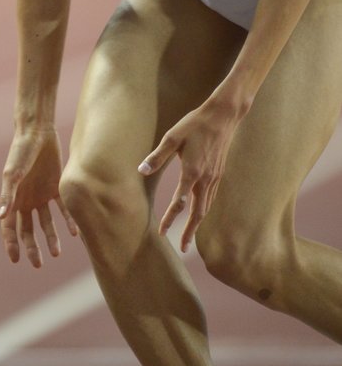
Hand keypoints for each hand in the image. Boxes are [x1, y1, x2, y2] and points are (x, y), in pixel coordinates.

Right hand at [0, 127, 77, 266]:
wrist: (38, 131)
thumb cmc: (20, 151)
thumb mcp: (12, 173)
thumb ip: (7, 195)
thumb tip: (0, 217)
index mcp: (12, 198)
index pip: (9, 227)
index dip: (11, 243)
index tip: (16, 260)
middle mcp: (26, 199)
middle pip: (28, 229)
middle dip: (31, 247)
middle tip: (38, 264)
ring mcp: (41, 194)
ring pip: (46, 222)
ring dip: (50, 237)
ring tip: (56, 252)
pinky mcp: (56, 187)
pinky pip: (62, 208)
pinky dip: (67, 220)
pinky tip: (74, 233)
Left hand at [138, 97, 240, 252]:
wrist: (223, 116)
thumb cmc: (194, 124)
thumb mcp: (172, 137)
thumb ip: (157, 156)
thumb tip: (141, 170)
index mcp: (192, 172)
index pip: (179, 203)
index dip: (169, 219)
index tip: (162, 233)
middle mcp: (205, 179)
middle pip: (198, 213)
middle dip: (190, 232)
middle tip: (184, 249)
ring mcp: (214, 177)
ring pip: (206, 207)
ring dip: (197, 223)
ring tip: (190, 235)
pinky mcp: (219, 173)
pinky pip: (211, 197)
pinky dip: (204, 209)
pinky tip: (199, 211)